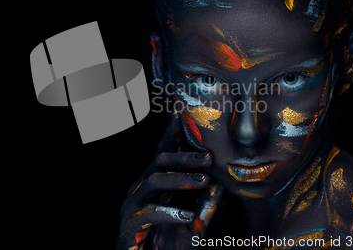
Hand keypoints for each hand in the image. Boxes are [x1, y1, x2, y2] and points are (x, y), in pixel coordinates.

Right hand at [116, 112, 223, 249]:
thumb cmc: (167, 242)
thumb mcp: (192, 221)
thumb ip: (204, 203)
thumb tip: (224, 183)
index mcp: (154, 183)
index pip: (164, 152)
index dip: (173, 133)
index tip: (184, 114)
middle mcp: (141, 188)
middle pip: (159, 160)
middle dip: (184, 155)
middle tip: (209, 156)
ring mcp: (132, 204)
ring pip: (153, 180)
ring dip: (180, 178)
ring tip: (204, 181)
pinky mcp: (129, 224)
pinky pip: (149, 213)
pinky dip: (170, 213)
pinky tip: (189, 218)